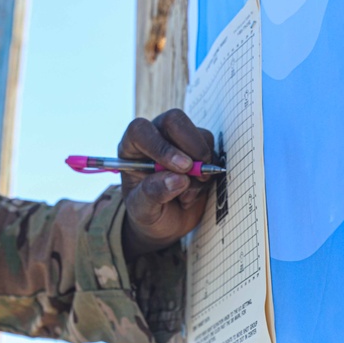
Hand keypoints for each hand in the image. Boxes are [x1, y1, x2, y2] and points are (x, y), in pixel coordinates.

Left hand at [117, 109, 216, 261]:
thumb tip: (178, 179)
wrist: (165, 222)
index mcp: (132, 148)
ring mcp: (178, 142)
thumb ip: (154, 194)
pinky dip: (209, 172)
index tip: (180, 167)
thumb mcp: (143, 210)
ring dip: (201, 165)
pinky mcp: (198, 151)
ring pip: (198, 135)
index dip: (160, 145)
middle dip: (190, 144)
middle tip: (195, 172)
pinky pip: (212, 150)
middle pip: (173, 120)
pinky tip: (195, 191)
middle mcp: (155, 138)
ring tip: (187, 193)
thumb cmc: (148, 213)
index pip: (140, 130)